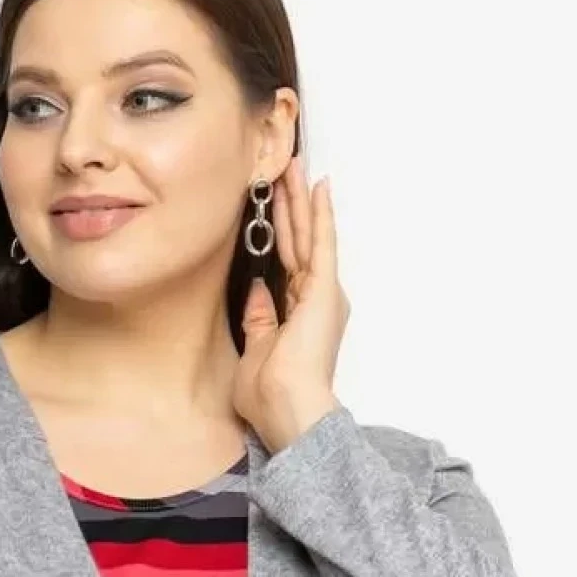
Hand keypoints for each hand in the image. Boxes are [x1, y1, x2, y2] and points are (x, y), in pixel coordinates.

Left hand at [232, 151, 349, 452]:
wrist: (288, 409)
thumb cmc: (270, 396)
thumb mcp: (254, 352)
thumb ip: (258, 321)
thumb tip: (257, 293)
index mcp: (298, 317)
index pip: (287, 264)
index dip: (280, 232)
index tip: (271, 205)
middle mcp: (314, 302)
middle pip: (298, 242)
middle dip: (291, 205)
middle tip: (285, 169)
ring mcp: (321, 294)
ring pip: (308, 235)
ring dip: (301, 200)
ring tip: (295, 166)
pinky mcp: (323, 289)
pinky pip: (321, 243)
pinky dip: (320, 214)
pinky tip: (318, 187)